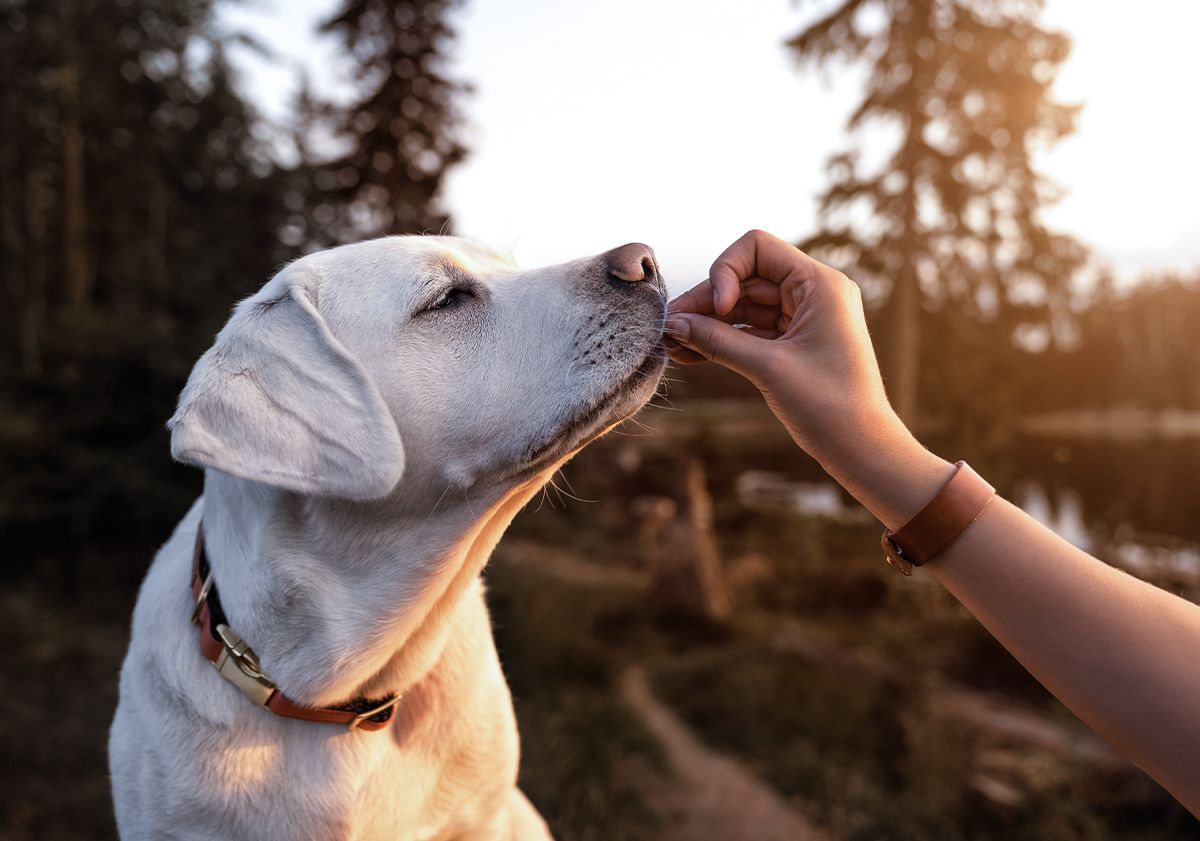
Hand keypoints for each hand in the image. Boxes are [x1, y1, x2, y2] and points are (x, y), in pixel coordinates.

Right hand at [666, 230, 898, 466]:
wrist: (861, 449)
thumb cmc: (829, 406)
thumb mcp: (768, 368)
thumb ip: (718, 341)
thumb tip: (674, 324)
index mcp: (820, 284)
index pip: (757, 248)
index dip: (726, 271)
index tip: (717, 309)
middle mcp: (814, 292)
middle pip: (746, 278)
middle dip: (707, 302)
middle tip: (669, 328)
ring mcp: (804, 316)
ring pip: (744, 306)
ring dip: (709, 323)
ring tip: (672, 344)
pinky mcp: (795, 342)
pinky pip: (751, 330)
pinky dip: (723, 339)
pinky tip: (690, 353)